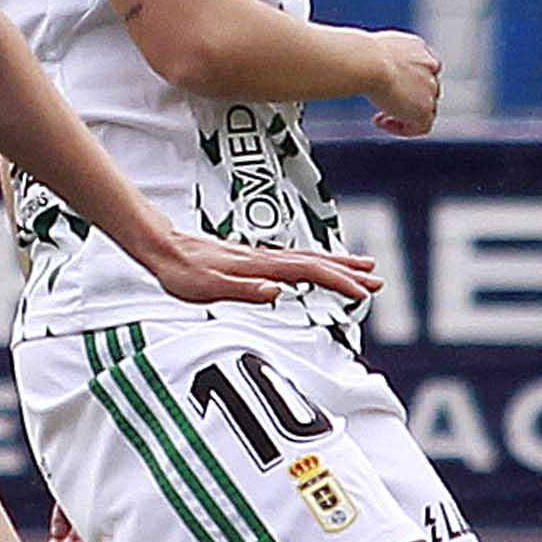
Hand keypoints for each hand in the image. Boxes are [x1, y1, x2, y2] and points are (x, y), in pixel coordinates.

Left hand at [136, 229, 381, 312]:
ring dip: (338, 264)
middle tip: (378, 281)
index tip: (361, 293)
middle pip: (317, 261)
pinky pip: (295, 259)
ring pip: (309, 258)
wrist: (164, 248)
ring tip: (364, 268)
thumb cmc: (182, 272)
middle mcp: (265, 258)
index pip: (309, 272)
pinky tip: (321, 266)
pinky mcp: (254, 258)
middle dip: (348, 272)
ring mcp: (261, 256)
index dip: (337, 281)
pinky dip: (317, 262)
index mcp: (259, 266)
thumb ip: (243, 291)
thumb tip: (277, 294)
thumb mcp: (207, 289)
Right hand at [355, 30, 442, 136]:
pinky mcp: (424, 109)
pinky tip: (381, 122)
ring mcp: (430, 89)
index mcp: (418, 48)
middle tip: (383, 104)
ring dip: (404, 115)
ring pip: (425, 109)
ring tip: (380, 117)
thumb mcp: (374, 49)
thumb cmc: (363, 53)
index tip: (389, 87)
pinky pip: (421, 127)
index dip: (408, 81)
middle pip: (426, 89)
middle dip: (406, 99)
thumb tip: (364, 64)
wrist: (370, 62)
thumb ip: (380, 59)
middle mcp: (430, 67)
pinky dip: (403, 129)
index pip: (425, 68)